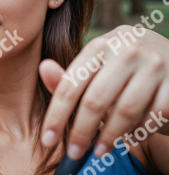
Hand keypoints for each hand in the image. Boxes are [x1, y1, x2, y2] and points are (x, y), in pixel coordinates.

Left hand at [39, 25, 168, 158]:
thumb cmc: (125, 68)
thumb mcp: (97, 67)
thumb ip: (71, 77)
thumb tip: (43, 69)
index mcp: (100, 45)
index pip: (71, 84)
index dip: (57, 115)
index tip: (47, 139)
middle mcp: (127, 50)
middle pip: (96, 99)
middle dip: (82, 131)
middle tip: (73, 152)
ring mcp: (155, 64)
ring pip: (126, 110)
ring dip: (110, 135)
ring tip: (100, 150)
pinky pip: (155, 114)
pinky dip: (141, 130)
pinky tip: (131, 137)